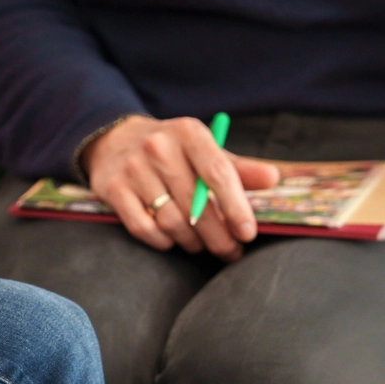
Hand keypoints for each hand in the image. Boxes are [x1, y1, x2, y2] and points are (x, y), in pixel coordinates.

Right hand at [83, 115, 280, 260]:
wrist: (114, 140)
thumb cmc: (171, 150)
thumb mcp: (203, 150)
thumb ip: (238, 167)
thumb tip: (272, 178)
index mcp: (188, 133)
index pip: (217, 173)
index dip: (236, 207)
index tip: (247, 234)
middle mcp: (157, 147)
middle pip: (195, 205)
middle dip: (217, 236)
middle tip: (229, 250)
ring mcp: (132, 168)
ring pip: (171, 221)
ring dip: (191, 242)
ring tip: (201, 245)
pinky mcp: (112, 188)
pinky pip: (143, 228)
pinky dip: (162, 241)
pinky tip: (171, 240)